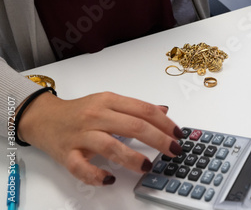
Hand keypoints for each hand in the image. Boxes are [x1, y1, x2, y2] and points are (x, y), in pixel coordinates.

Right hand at [17, 91, 183, 185]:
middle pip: (133, 126)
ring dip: (132, 157)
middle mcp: (97, 115)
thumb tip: (163, 111)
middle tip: (173, 150)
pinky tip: (110, 179)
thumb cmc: (79, 111)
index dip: (165, 123)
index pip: (143, 110)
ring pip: (110, 145)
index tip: (178, 134)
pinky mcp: (66, 153)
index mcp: (109, 101)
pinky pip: (81, 167)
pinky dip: (96, 174)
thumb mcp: (109, 102)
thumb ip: (135, 108)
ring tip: (147, 166)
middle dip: (158, 139)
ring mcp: (81, 135)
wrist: (43, 117)